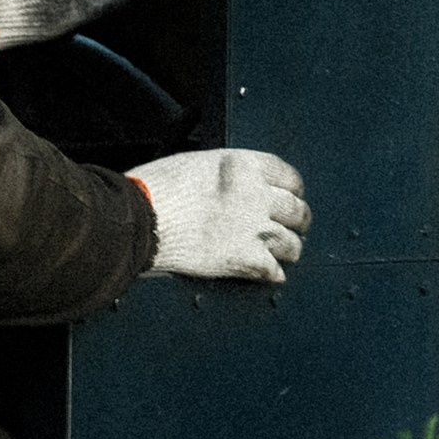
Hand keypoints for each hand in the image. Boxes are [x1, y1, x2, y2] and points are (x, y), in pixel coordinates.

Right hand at [132, 148, 309, 285]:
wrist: (141, 219)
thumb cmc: (155, 189)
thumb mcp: (195, 163)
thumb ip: (224, 174)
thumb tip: (233, 186)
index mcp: (244, 166)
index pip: (288, 176)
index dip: (293, 190)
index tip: (292, 196)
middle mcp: (256, 194)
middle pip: (295, 210)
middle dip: (297, 220)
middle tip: (295, 227)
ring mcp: (253, 228)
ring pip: (290, 242)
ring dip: (288, 249)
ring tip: (285, 253)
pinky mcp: (244, 258)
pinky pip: (273, 270)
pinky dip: (273, 274)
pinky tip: (271, 274)